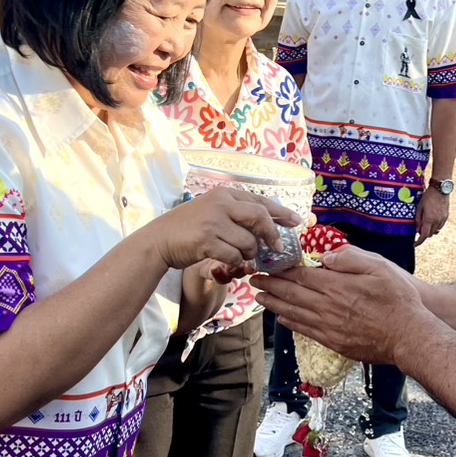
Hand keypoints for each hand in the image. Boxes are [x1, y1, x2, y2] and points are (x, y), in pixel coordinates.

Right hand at [153, 188, 298, 272]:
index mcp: (224, 194)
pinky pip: (234, 256)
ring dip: (249, 253)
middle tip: (278, 247)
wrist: (158, 240)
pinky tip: (228, 262)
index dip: (281, 212)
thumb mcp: (212, 211)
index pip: (260, 201)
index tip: (297, 221)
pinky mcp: (207, 240)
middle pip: (260, 216)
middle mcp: (221, 203)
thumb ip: (236, 214)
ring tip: (240, 256)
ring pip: (249, 241)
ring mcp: (214, 221)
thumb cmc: (188, 228)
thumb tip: (268, 225)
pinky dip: (235, 262)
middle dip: (273, 234)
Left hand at [252, 246, 426, 364]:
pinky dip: (290, 323)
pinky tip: (282, 318)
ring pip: (293, 313)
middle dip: (270, 286)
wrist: (409, 336)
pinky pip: (305, 330)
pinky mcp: (333, 341)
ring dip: (274, 305)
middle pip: (291, 294)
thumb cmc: (398, 299)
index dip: (280, 271)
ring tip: (260, 299)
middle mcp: (327, 306)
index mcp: (336, 285)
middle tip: (253, 280)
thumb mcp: (380, 267)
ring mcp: (329, 326)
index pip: (300, 275)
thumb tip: (325, 256)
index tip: (266, 265)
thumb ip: (351, 258)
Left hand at [415, 184, 449, 245]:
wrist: (440, 189)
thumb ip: (418, 220)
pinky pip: (440, 226)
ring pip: (436, 231)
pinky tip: (432, 220)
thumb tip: (417, 230)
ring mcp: (442, 219)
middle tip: (419, 228)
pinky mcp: (446, 216)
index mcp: (429, 219)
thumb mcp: (419, 207)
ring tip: (426, 223)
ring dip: (430, 230)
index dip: (419, 242)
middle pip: (430, 234)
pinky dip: (435, 226)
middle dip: (424, 234)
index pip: (424, 235)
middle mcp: (437, 221)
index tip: (414, 244)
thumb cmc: (428, 197)